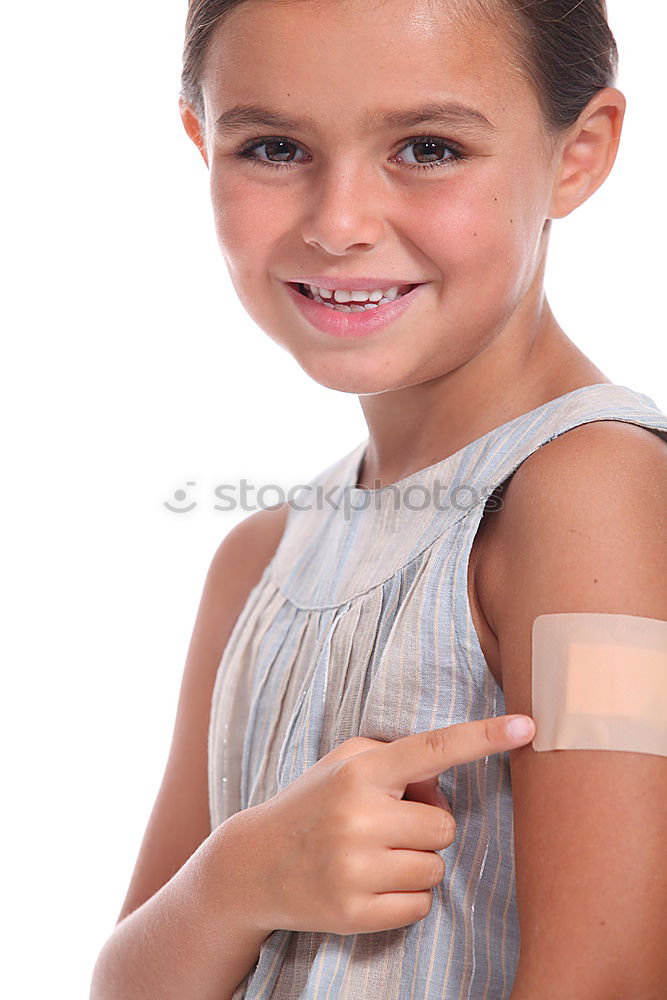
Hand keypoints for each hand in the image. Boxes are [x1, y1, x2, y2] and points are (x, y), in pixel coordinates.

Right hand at [237, 714, 534, 936]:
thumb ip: (397, 761)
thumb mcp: (347, 764)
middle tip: (386, 826)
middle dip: (425, 827)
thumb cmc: (314, 803)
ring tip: (372, 855)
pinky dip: (404, 897)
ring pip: (434, 868)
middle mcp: (358, 816)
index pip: (433, 749)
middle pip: (445, 827)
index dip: (483, 737)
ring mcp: (355, 867)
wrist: (255, 864)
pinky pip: (419, 906)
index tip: (527, 727)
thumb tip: (445, 785)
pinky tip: (369, 884)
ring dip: (414, 863)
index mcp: (361, 771)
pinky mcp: (354, 912)